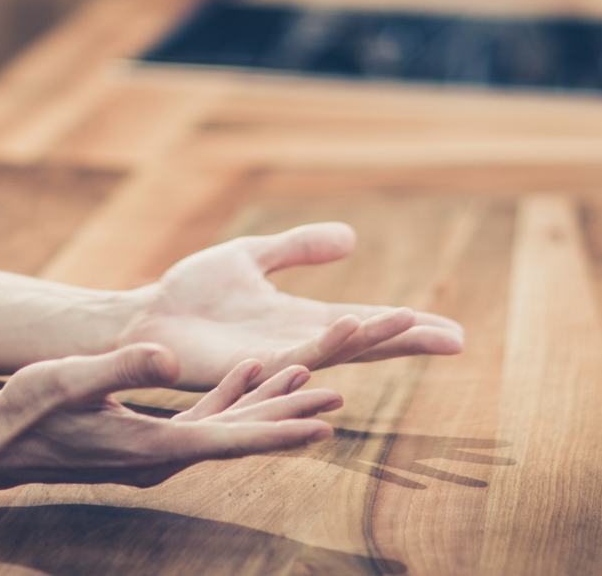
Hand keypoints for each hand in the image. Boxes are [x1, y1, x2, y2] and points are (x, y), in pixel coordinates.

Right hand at [0, 344, 339, 491]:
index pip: (230, 441)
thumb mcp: (69, 380)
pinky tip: (249, 371)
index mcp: (152, 449)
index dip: (279, 431)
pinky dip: (229, 396)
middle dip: (289, 416)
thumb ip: (122, 367)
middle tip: (338, 397)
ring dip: (265, 403)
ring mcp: (155, 453)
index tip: (324, 425)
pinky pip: (201, 420)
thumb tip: (171, 359)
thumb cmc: (26, 412)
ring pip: (225, 427)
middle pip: (240, 436)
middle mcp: (162, 458)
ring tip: (309, 378)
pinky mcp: (146, 441)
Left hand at [114, 223, 465, 389]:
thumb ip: (299, 248)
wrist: (147, 316)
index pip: (364, 324)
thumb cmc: (193, 293)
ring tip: (414, 325)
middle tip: (455, 340)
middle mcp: (297, 344)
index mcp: (302, 320)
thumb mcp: (254, 257)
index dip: (405, 325)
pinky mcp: (250, 363)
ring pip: (337, 350)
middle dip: (407, 340)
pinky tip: (354, 327)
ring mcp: (276, 357)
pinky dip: (327, 343)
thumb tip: (351, 237)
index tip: (448, 328)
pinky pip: (295, 354)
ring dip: (375, 339)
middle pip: (364, 343)